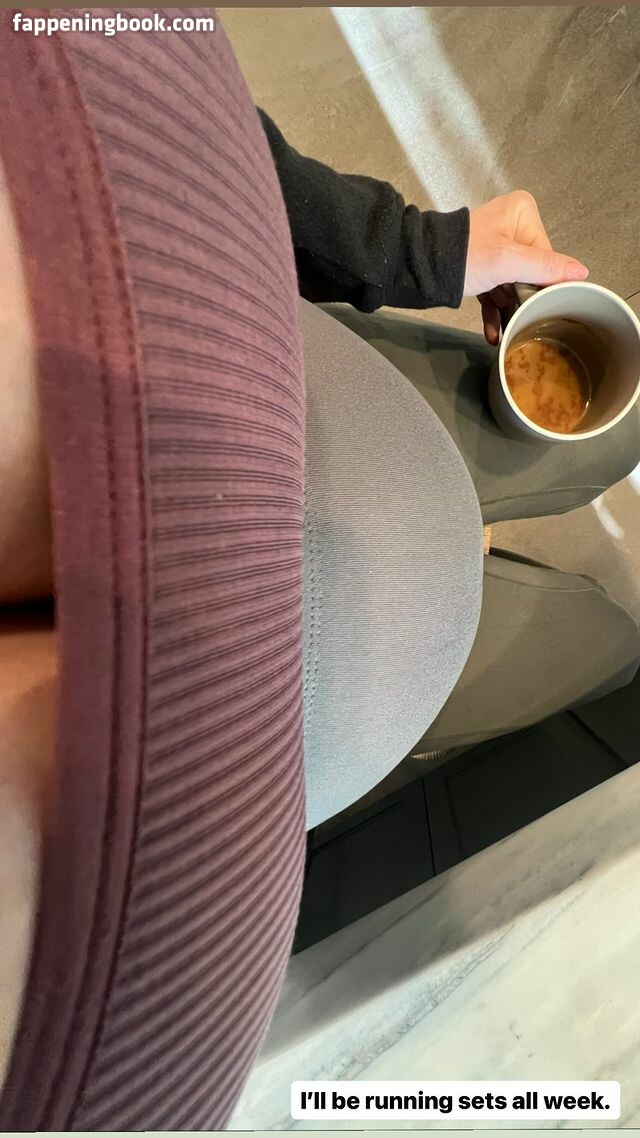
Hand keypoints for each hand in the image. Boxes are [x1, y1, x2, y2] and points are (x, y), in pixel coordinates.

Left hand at [464, 190, 587, 344]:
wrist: (418, 268)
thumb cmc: (464, 258)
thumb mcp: (508, 262)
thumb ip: (545, 267)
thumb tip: (581, 273)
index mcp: (522, 213)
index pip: (546, 256)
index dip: (542, 282)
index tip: (538, 303)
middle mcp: (510, 225)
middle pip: (531, 271)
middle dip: (523, 298)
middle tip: (520, 318)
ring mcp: (494, 247)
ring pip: (511, 284)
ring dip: (508, 309)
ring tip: (506, 331)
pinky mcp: (480, 267)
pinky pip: (495, 290)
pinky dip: (494, 311)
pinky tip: (494, 334)